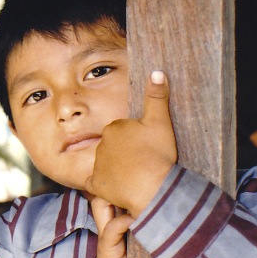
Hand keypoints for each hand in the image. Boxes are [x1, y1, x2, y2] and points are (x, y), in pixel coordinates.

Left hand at [85, 71, 176, 215]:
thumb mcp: (160, 121)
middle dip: (125, 152)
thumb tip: (156, 71)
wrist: (151, 185)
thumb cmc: (158, 153)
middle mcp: (101, 144)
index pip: (122, 131)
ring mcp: (97, 165)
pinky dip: (103, 185)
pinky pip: (95, 183)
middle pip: (113, 147)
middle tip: (143, 160)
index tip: (146, 146)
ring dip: (117, 168)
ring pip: (106, 164)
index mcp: (114, 128)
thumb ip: (156, 96)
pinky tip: (116, 186)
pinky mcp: (96, 184)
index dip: (135, 139)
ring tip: (135, 174)